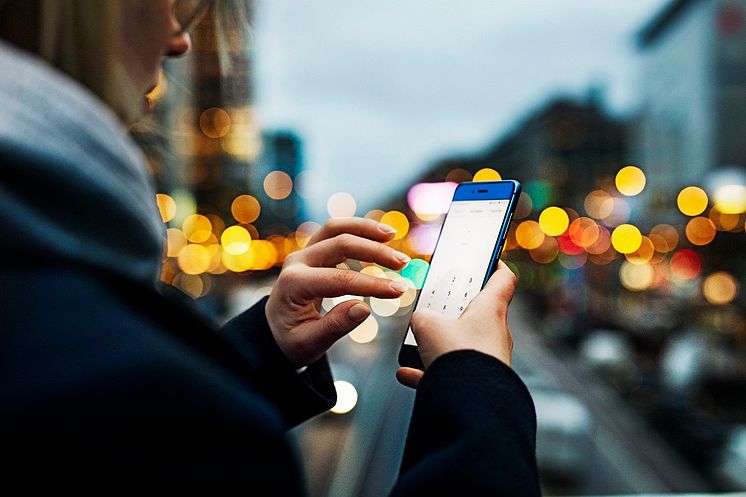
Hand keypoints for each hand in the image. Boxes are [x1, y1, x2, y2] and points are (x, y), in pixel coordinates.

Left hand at [266, 217, 410, 366]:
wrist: (274, 330)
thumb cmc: (291, 339)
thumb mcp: (309, 344)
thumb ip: (335, 326)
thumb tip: (364, 309)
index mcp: (293, 285)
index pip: (339, 279)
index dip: (372, 284)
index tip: (399, 290)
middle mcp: (297, 262)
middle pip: (339, 243)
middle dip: (374, 251)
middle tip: (402, 263)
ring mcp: (304, 252)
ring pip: (335, 228)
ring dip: (365, 229)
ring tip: (392, 235)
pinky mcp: (312, 250)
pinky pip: (335, 232)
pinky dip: (358, 231)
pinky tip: (380, 239)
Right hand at [396, 261, 516, 388]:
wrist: (471, 403)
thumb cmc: (458, 356)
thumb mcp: (427, 324)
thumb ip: (422, 317)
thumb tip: (420, 321)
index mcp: (491, 309)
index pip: (503, 279)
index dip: (496, 265)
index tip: (488, 258)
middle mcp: (495, 333)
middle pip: (478, 312)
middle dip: (455, 309)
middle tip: (436, 304)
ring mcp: (488, 360)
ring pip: (461, 345)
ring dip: (438, 344)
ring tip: (415, 344)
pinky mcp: (478, 383)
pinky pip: (450, 374)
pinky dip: (428, 373)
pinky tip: (406, 373)